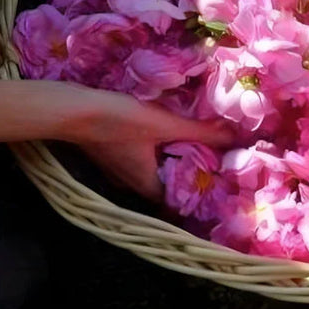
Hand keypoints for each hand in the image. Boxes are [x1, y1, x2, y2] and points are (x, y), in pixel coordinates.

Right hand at [0, 79, 232, 200]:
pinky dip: (153, 150)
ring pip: (150, 171)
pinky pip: (138, 159)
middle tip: (211, 154)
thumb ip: (200, 131)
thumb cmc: (119, 120)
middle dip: (186, 171)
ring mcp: (117, 170)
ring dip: (169, 159)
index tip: (217, 173)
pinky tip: (163, 133)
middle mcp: (130, 185)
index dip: (197, 189)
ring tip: (193, 142)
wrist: (73, 109)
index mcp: (146, 185)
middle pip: (165, 185)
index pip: (177, 200)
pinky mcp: (109, 154)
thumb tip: (235, 136)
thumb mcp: (164, 124)